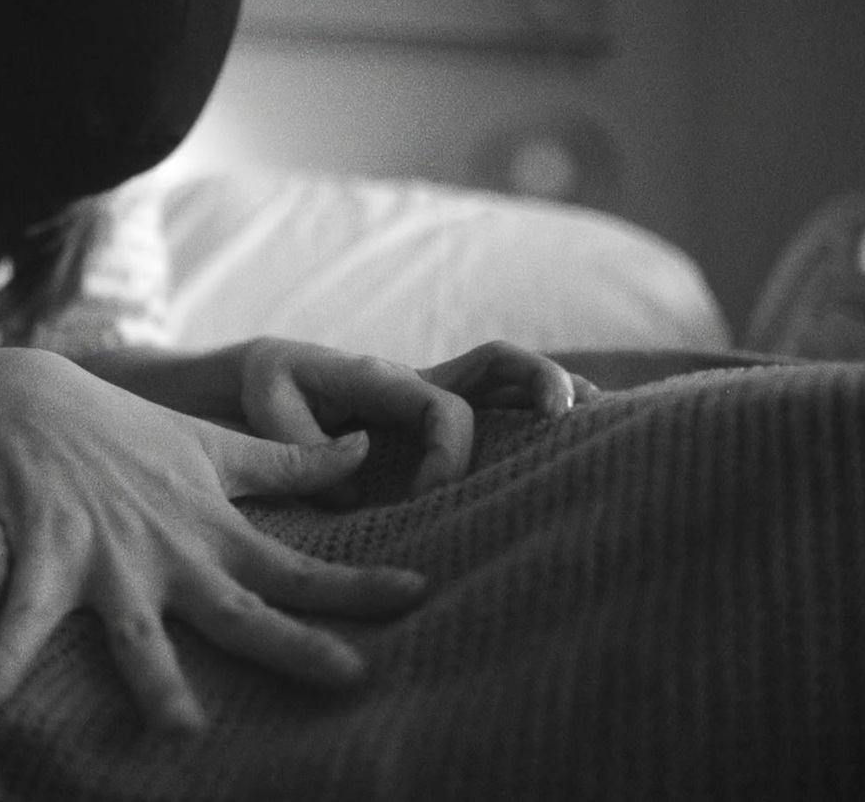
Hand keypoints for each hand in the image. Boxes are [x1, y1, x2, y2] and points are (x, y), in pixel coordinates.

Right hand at [0, 349, 428, 733]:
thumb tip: (361, 451)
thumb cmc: (126, 431)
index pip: (295, 566)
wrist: (35, 396)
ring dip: (158, 680)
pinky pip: (22, 613)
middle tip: (350, 677)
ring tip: (182, 732)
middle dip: (293, 644)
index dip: (355, 584)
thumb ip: (289, 462)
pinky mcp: (46, 554)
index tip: (419, 595)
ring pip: (139, 630)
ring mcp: (109, 556)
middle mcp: (170, 550)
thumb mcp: (213, 446)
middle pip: (239, 609)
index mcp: (210, 529)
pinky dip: (0, 653)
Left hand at [238, 338, 595, 493]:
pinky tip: (576, 432)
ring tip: (604, 420)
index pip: (442, 408)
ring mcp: (429, 395)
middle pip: (496, 364)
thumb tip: (361, 487)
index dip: (449, 455)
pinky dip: (535, 410)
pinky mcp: (429, 417)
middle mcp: (416, 381)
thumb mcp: (267, 407)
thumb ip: (305, 447)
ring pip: (506, 381)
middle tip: (564, 421)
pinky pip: (493, 405)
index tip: (425, 501)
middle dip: (538, 386)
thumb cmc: (263, 389)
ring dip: (554, 394)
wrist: (260, 372)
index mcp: (382, 378)